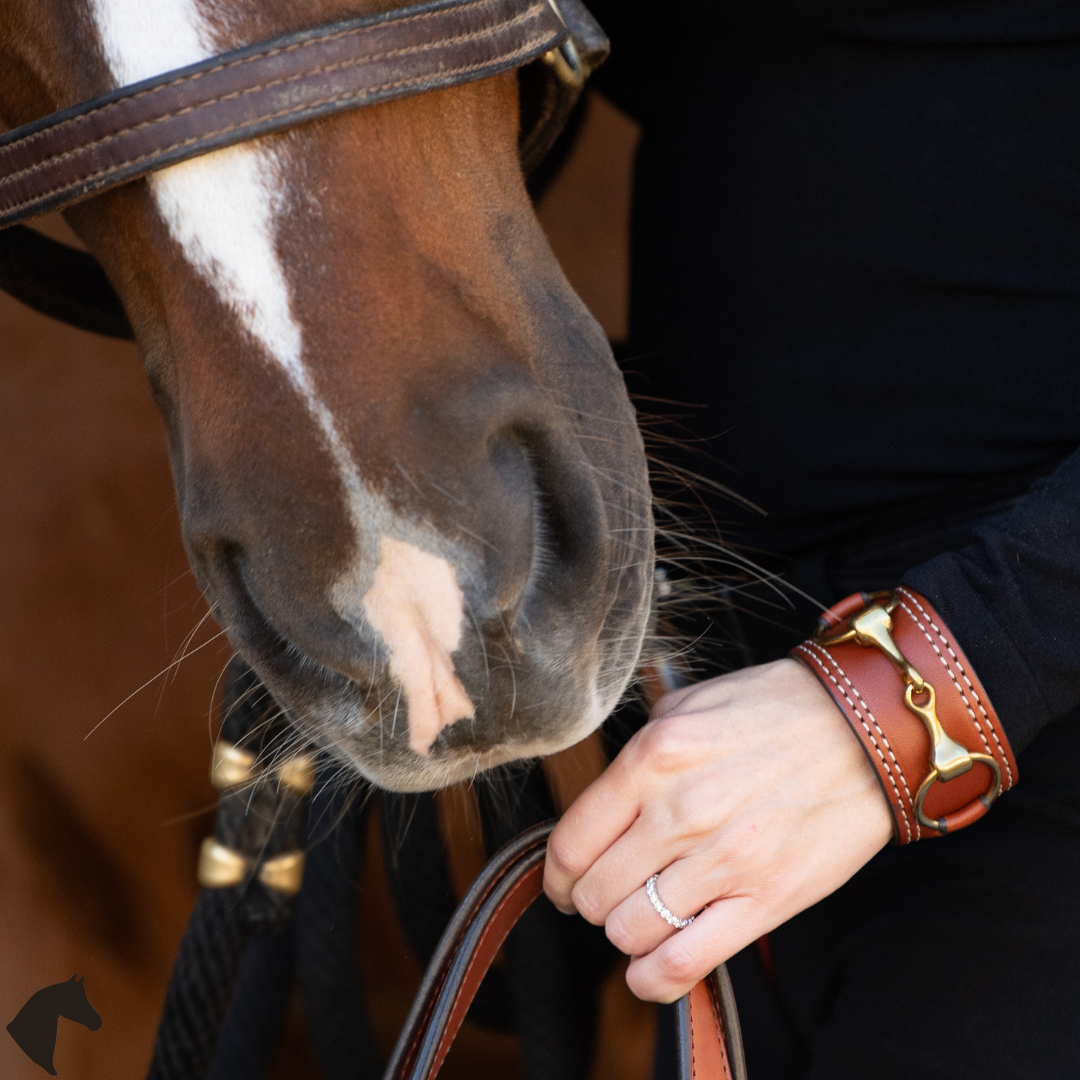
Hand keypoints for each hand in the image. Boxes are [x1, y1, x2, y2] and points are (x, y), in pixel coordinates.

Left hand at [543, 658, 892, 1002]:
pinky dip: (655, 978)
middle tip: (612, 896)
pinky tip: (653, 968)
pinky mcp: (765, 899)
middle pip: (596, 893)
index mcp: (653, 758)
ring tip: (644, 919)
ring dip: (628, 934)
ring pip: (631, 931)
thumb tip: (600, 804)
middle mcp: (679, 810)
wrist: (862, 728)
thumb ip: (638, 755)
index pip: (571, 842)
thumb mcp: (687, 706)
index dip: (559, 875)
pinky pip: (684, 962)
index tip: (566, 882)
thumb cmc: (773, 711)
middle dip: (595, 903)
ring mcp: (722, 858)